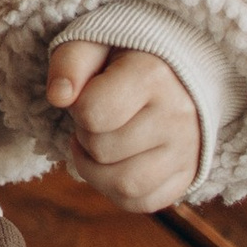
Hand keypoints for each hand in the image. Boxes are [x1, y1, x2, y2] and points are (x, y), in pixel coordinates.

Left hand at [48, 40, 199, 212]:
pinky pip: (143, 203)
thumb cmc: (126, 59)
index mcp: (154, 75)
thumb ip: (70, 62)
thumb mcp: (95, 43)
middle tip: (97, 119)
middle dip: (86, 137)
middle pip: (102, 151)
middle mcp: (177, 116)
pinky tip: (117, 164)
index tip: (90, 95)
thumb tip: (58, 97)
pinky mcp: (188, 175)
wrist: (179, 72)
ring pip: (124, 186)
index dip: (78, 108)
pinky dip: (118, 191)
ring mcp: (187, 150)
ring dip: (96, 171)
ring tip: (101, 145)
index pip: (92, 113)